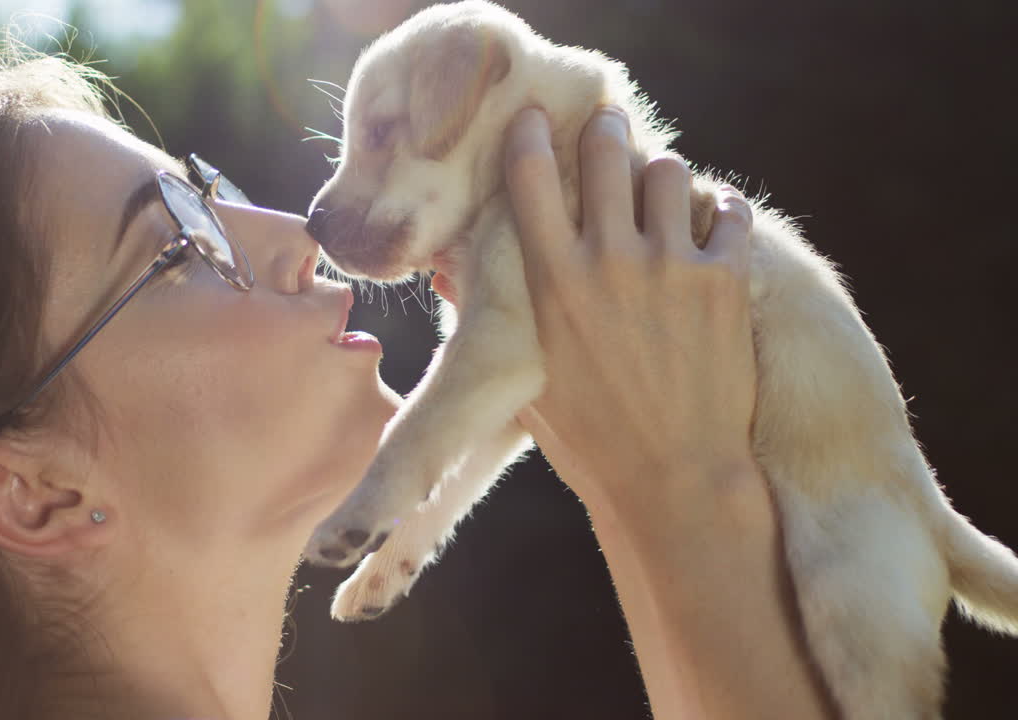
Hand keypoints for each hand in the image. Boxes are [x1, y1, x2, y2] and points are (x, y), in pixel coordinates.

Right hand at [503, 105, 757, 508]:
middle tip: (605, 126)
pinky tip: (711, 221)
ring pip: (668, 171)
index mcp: (552, 281)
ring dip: (660, 173)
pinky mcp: (725, 280)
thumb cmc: (588, 438)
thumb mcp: (523, 376)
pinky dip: (720, 208)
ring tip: (659, 188)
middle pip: (604, 153)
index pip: (530, 177)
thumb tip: (444, 273)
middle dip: (602, 132)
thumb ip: (487, 317)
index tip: (533, 118)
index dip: (530, 135)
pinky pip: (728, 210)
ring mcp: (672, 266)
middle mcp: (609, 259)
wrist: (673, 478)